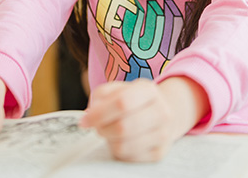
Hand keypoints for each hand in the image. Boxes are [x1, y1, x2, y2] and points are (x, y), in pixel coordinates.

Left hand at [80, 77, 207, 161]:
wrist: (161, 113)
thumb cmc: (133, 101)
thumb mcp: (118, 89)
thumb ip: (100, 96)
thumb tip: (89, 117)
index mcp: (149, 90)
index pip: (122, 103)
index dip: (99, 113)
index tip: (85, 120)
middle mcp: (161, 112)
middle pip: (123, 127)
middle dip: (103, 129)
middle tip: (98, 127)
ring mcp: (163, 134)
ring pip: (123, 146)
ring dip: (110, 141)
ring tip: (111, 133)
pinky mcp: (159, 153)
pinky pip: (128, 158)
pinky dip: (119, 151)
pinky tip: (123, 141)